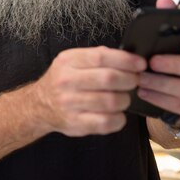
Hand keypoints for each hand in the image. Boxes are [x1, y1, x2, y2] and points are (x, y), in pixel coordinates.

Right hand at [31, 46, 146, 136]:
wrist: (39, 105)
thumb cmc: (62, 80)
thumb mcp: (72, 61)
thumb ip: (97, 56)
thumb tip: (128, 57)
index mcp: (68, 61)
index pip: (101, 57)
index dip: (126, 60)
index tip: (140, 64)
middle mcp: (67, 81)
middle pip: (109, 79)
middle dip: (130, 80)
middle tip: (134, 81)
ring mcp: (70, 104)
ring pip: (111, 101)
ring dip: (125, 99)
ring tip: (123, 97)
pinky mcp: (76, 123)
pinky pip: (106, 122)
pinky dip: (119, 119)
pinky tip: (117, 113)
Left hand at [137, 0, 179, 125]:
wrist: (177, 90)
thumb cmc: (178, 59)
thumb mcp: (176, 40)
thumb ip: (173, 19)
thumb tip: (165, 2)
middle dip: (175, 67)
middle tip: (151, 62)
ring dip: (163, 86)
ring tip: (142, 79)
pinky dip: (163, 101)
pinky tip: (146, 93)